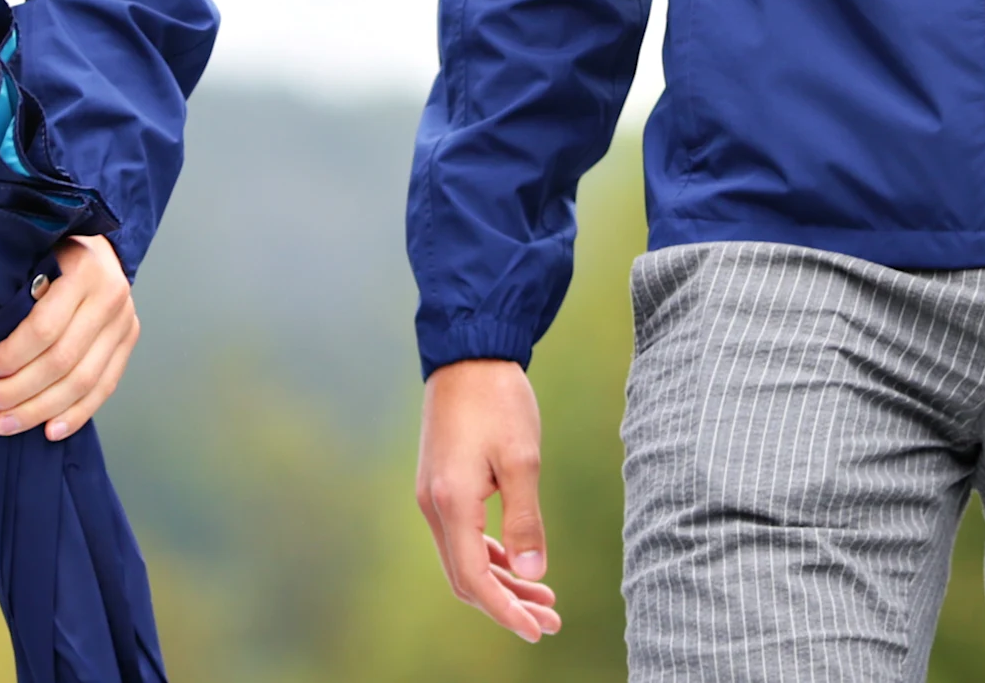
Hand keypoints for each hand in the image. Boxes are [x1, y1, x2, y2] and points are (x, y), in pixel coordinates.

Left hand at [0, 235, 138, 440]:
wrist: (94, 245)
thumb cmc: (41, 256)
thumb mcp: (2, 269)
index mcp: (80, 269)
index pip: (44, 326)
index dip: (11, 356)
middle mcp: (109, 294)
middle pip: (63, 359)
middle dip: (20, 390)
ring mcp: (124, 319)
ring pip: (84, 380)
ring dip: (42, 409)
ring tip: (6, 423)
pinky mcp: (128, 339)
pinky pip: (104, 387)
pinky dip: (76, 414)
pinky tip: (50, 430)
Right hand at [416, 358, 563, 641]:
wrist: (467, 353)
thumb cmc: (497, 400)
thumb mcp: (522, 460)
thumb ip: (526, 520)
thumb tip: (534, 573)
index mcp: (452, 503)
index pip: (473, 578)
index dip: (505, 610)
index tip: (537, 630)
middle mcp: (434, 506)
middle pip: (465, 577)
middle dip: (507, 604)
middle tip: (551, 620)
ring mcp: (433, 496)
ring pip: (462, 559)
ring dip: (501, 583)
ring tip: (544, 598)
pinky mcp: (441, 485)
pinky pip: (461, 538)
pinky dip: (489, 557)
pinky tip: (519, 562)